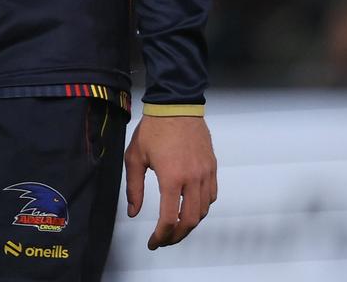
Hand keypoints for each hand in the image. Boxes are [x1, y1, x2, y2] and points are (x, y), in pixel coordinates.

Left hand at [124, 114, 217, 249]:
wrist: (176, 104)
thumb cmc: (154, 128)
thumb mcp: (135, 156)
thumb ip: (134, 187)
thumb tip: (134, 212)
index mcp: (171, 178)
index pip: (169, 220)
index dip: (161, 237)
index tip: (153, 242)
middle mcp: (192, 179)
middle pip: (190, 221)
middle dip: (176, 236)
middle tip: (164, 239)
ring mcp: (205, 173)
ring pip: (203, 211)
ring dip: (190, 223)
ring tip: (176, 225)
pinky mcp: (212, 166)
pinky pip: (211, 195)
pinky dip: (202, 207)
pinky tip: (190, 206)